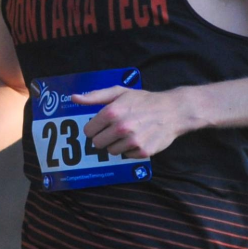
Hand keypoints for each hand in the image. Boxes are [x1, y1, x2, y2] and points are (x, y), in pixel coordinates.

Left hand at [73, 86, 192, 158]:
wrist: (172, 110)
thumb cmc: (144, 100)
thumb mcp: (119, 92)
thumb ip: (95, 96)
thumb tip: (74, 98)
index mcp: (112, 112)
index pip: (88, 130)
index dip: (94, 128)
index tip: (102, 125)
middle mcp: (121, 127)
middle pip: (97, 144)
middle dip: (104, 137)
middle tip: (115, 130)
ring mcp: (132, 141)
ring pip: (111, 151)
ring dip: (117, 144)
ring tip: (129, 133)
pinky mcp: (143, 151)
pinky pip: (126, 156)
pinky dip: (130, 150)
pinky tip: (139, 138)